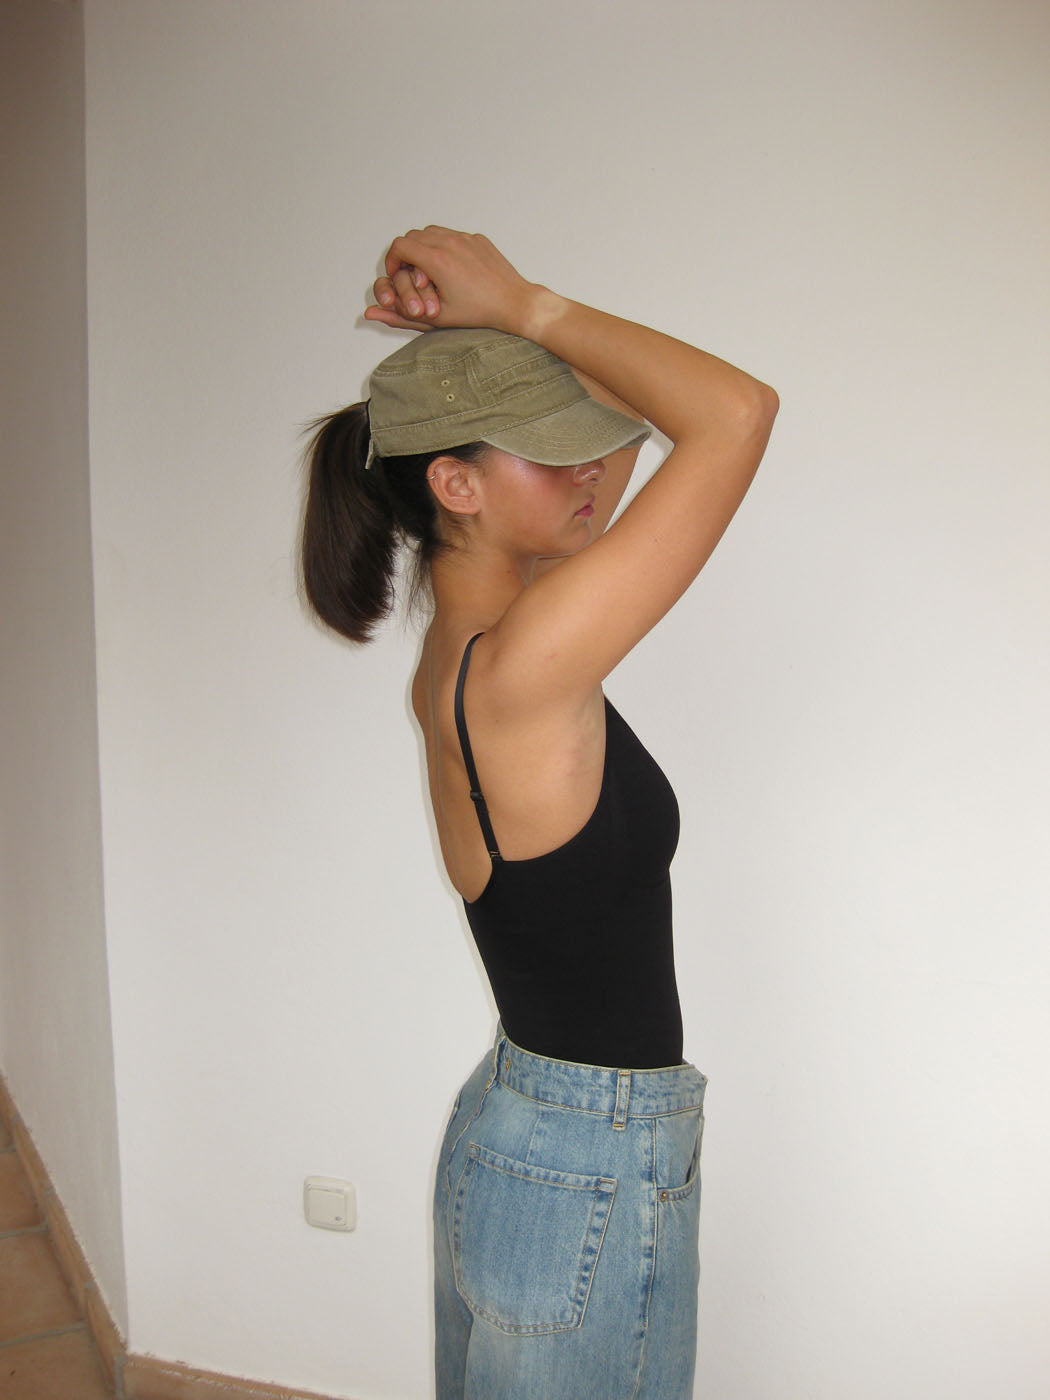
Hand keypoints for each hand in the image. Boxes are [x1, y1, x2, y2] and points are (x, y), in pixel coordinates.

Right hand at [363, 227, 536, 335]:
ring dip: (424, 248)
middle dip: (406, 255)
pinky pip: (452, 235)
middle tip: (409, 275)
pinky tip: (451, 268)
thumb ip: (398, 314)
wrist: (515, 304)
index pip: (399, 246)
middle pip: (413, 236)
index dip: (392, 262)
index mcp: (436, 260)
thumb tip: (370, 313)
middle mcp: (449, 242)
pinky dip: (444, 246)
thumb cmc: (479, 314)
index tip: (395, 275)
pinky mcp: (477, 238)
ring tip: (428, 271)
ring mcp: (465, 238)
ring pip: (431, 231)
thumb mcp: (434, 317)